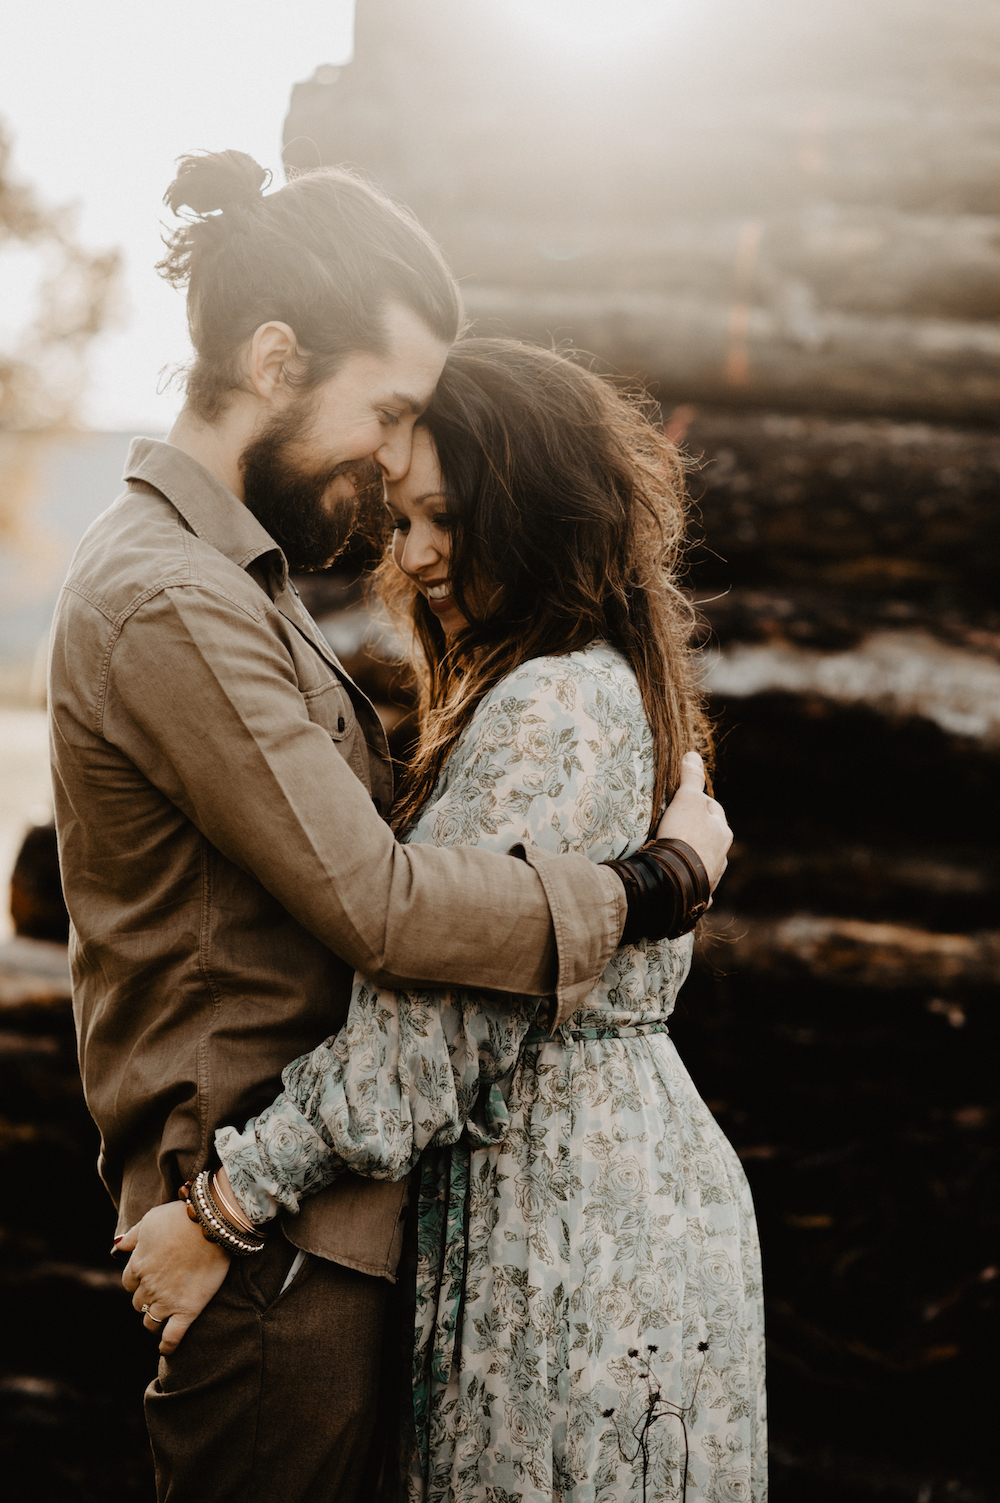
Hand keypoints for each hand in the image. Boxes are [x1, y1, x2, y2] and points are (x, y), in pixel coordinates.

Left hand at [118, 1200, 230, 1353]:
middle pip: (139, 1302)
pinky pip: (172, 1337)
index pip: (128, 1282)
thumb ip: (133, 1235)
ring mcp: (167, 1300)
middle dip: (147, 1298)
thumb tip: (118, 1246)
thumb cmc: (181, 1217)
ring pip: (150, 1322)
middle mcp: (148, 1286)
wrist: (211, 1225)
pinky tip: (165, 1349)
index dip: (138, 1280)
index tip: (148, 1277)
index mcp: (138, 1264)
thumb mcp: (151, 1219)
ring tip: (163, 1316)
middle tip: (161, 1291)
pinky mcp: (187, 1310)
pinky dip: (167, 1346)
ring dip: (153, 1319)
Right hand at [655, 752, 731, 891]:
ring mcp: (712, 875)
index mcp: (723, 831)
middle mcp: (722, 854)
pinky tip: (681, 879)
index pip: (712, 808)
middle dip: (697, 830)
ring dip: (694, 855)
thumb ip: (691, 778)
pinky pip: (696, 882)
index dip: (696, 802)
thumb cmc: (683, 834)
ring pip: (705, 859)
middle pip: (709, 835)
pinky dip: (690, 879)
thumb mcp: (686, 799)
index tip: (680, 801)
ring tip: (675, 853)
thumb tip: (693, 755)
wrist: (675, 878)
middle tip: (674, 827)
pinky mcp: (699, 893)